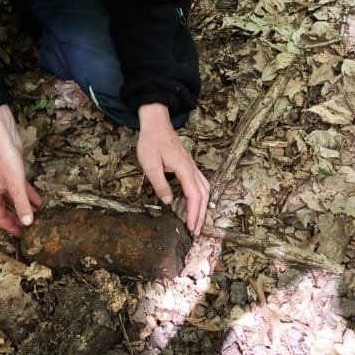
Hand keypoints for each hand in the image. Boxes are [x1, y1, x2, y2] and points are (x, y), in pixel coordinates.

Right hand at [0, 105, 43, 236]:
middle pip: (7, 210)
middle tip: (29, 229)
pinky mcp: (13, 174)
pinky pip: (21, 190)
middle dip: (18, 219)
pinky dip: (29, 196)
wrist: (4, 136)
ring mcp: (5, 182)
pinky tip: (40, 201)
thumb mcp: (15, 184)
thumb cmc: (4, 158)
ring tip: (38, 217)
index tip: (21, 235)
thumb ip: (22, 204)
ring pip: (15, 200)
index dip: (10, 227)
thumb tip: (27, 222)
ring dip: (25, 208)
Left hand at [136, 103, 209, 235]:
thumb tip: (168, 201)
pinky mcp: (188, 164)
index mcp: (184, 168)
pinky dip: (201, 196)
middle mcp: (191, 168)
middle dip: (201, 214)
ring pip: (205, 188)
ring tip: (197, 221)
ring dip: (203, 206)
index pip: (194, 195)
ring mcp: (191, 165)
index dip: (194, 213)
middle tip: (196, 231)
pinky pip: (200, 183)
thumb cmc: (151, 141)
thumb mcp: (150, 164)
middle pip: (203, 194)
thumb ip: (160, 184)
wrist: (156, 122)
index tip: (192, 227)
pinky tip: (196, 202)